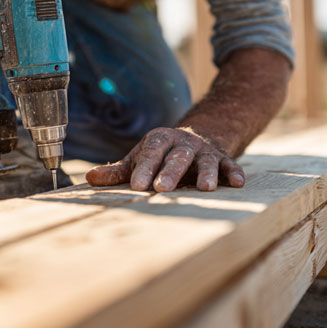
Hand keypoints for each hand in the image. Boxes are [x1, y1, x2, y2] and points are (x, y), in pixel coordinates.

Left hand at [85, 127, 245, 191]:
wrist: (195, 138)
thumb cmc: (160, 155)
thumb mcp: (139, 159)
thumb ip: (117, 171)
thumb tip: (88, 179)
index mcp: (159, 141)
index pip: (151, 153)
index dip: (144, 168)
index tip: (137, 186)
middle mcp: (183, 144)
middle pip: (177, 157)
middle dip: (170, 173)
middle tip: (162, 189)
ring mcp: (204, 151)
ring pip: (206, 161)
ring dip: (207, 173)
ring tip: (206, 188)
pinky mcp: (222, 159)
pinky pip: (230, 165)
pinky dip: (234, 173)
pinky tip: (238, 184)